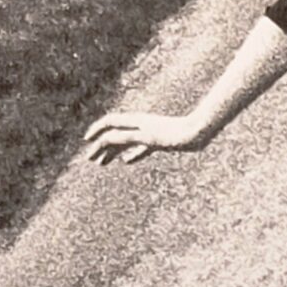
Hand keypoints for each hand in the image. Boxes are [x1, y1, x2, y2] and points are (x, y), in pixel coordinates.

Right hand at [82, 109, 200, 164]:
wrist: (199, 132)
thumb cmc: (175, 135)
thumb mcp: (148, 138)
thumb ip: (127, 138)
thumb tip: (106, 140)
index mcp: (135, 122)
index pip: (109, 123)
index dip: (96, 131)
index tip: (87, 142)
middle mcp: (139, 125)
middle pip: (115, 134)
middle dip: (101, 146)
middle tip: (91, 160)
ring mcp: (149, 133)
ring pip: (126, 142)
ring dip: (113, 152)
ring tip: (103, 164)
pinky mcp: (159, 141)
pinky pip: (140, 148)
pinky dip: (131, 154)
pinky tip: (126, 162)